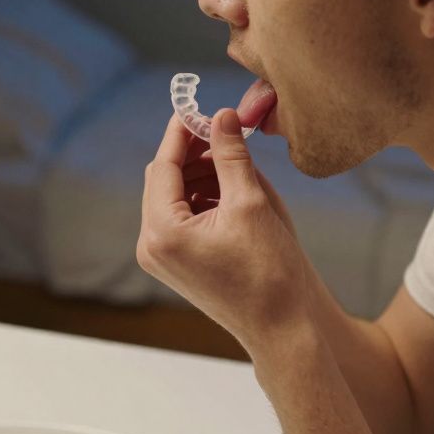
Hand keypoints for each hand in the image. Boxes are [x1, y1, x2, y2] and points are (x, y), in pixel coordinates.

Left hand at [136, 108, 309, 352]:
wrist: (282, 327)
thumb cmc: (270, 271)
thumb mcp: (251, 202)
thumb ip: (231, 154)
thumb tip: (222, 115)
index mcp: (161, 232)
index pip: (162, 166)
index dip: (180, 133)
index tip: (196, 106)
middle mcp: (150, 246)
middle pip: (163, 180)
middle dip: (192, 153)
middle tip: (223, 131)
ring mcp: (160, 258)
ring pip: (172, 197)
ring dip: (199, 174)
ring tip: (234, 161)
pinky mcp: (175, 264)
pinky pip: (180, 217)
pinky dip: (202, 197)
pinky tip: (230, 187)